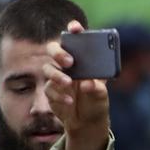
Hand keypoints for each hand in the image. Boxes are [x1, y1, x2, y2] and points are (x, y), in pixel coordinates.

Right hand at [42, 20, 111, 149]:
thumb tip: (87, 83)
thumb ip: (97, 87)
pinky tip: (70, 101)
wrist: (88, 122)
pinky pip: (49, 89)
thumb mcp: (101, 94)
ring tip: (69, 83)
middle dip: (59, 52)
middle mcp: (67, 64)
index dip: (74, 30)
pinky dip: (59, 95)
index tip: (75, 28)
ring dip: (57, 75)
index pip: (75, 39)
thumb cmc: (96, 101)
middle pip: (54, 49)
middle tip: (69, 61)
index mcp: (82, 58)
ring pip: (47, 68)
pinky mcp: (50, 91)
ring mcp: (57, 76)